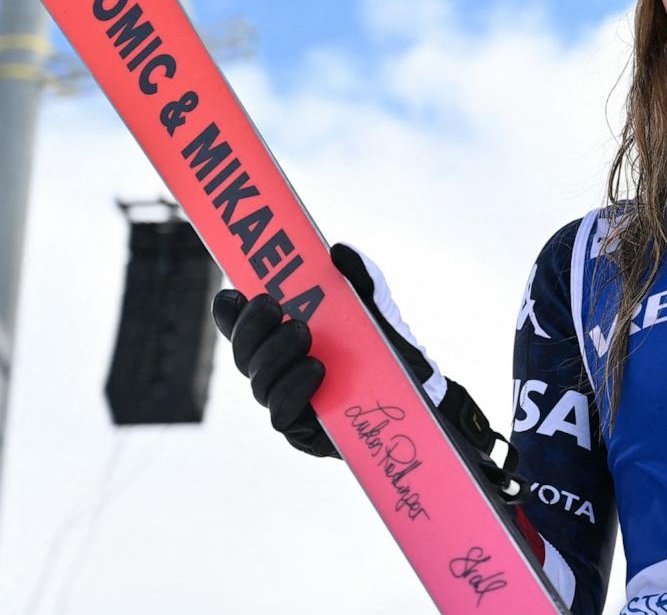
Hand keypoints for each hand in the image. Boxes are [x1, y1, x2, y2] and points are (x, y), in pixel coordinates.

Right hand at [211, 243, 444, 457]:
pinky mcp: (303, 430)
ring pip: (259, 383)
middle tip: (272, 305)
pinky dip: (293, 390)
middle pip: (243, 354)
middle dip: (250, 328)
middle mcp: (279, 370)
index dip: (230, 313)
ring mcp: (288, 401)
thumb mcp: (377, 307)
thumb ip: (361, 278)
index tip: (233, 293)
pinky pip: (282, 414)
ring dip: (274, 355)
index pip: (242, 328)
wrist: (422, 390)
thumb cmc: (388, 346)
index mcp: (284, 338)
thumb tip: (338, 251)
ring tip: (303, 333)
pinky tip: (314, 369)